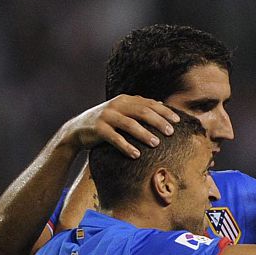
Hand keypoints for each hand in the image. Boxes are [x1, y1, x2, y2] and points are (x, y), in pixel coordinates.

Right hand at [62, 95, 179, 156]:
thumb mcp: (122, 111)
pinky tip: (136, 155)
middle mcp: (116, 105)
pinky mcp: (98, 129)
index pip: (149, 104)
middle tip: (171, 132)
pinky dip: (126, 146)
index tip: (178, 121)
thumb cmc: (106, 121)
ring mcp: (106, 116)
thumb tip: (162, 103)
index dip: (164, 111)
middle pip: (142, 112)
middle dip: (158, 122)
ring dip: (144, 134)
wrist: (77, 129)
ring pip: (129, 124)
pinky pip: (114, 138)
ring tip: (156, 144)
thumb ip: (139, 106)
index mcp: (125, 100)